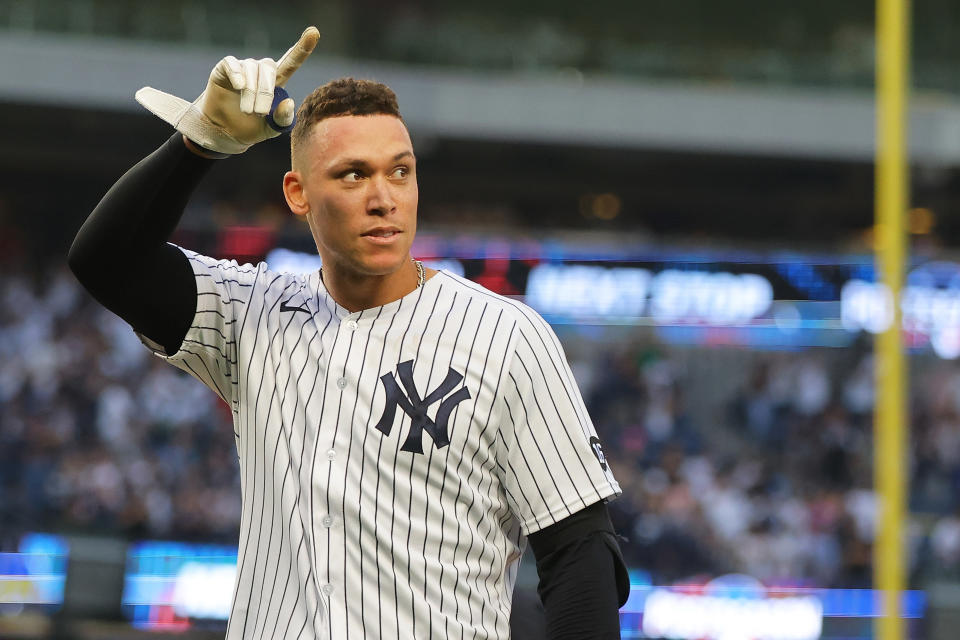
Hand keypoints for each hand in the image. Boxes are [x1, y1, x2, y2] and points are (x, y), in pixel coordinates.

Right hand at [135, 26, 319, 154]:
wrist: (225, 133)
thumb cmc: (251, 128)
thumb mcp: (271, 129)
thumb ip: (282, 119)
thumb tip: (289, 102)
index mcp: (276, 83)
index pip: (291, 62)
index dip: (302, 49)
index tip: (314, 33)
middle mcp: (261, 72)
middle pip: (269, 68)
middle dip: (265, 92)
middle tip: (259, 113)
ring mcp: (243, 68)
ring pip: (251, 69)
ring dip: (251, 91)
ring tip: (247, 110)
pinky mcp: (225, 68)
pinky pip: (233, 64)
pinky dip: (237, 74)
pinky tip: (239, 86)